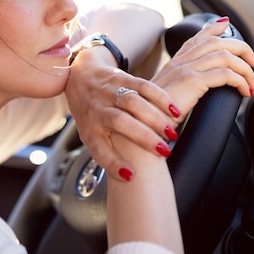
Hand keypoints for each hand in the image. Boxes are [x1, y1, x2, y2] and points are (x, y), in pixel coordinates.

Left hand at [66, 49, 181, 180]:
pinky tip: (174, 109)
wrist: (80, 76)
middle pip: (120, 123)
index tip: (131, 175)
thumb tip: (127, 177)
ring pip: (133, 102)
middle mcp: (98, 110)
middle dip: (143, 137)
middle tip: (165, 151)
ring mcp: (109, 92)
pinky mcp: (122, 77)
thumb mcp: (90, 134)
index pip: (98, 149)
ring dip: (155, 118)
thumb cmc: (90, 113)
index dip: (113, 163)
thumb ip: (106, 153)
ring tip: (171, 132)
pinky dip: (160, 97)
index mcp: (89, 130)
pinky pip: (143, 86)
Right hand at [152, 18, 253, 115]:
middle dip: (239, 47)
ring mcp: (184, 70)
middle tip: (252, 60)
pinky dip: (240, 80)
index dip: (212, 29)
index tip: (225, 24)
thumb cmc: (152, 119)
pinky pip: (225, 74)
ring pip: (224, 55)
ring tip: (252, 81)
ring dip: (245, 67)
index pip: (194, 39)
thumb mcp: (164, 98)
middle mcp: (178, 63)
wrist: (142, 126)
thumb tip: (192, 92)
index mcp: (172, 65)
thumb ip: (178, 89)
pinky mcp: (191, 81)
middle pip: (215, 41)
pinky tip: (244, 91)